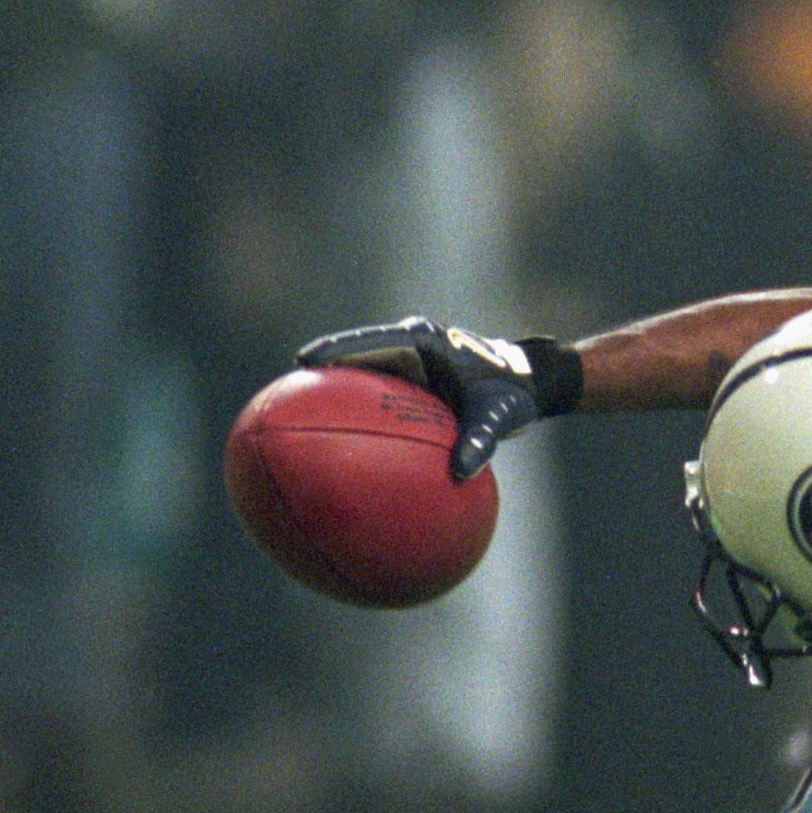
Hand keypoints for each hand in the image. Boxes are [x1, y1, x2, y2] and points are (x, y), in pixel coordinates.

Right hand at [293, 319, 578, 478]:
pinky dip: (355, 409)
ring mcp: (408, 363)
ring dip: (334, 390)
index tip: (307, 361)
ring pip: (361, 373)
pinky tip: (333, 441)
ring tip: (294, 413)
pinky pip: (375, 393)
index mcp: (426, 342)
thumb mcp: (498, 417)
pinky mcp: (409, 381)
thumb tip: (462, 471)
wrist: (527, 385)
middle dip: (321, 369)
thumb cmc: (512, 396)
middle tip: (284, 389)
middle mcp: (411, 347)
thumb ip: (481, 440)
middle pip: (356, 354)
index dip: (337, 350)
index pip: (371, 341)